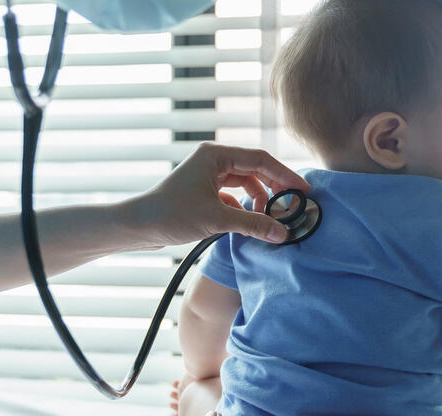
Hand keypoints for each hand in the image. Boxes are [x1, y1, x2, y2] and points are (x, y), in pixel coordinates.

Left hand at [130, 142, 310, 247]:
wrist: (137, 226)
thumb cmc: (171, 215)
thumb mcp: (217, 219)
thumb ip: (253, 224)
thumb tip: (282, 233)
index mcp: (216, 155)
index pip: (261, 160)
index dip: (285, 176)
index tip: (304, 191)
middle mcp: (213, 160)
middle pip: (255, 169)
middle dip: (274, 188)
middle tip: (292, 206)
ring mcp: (207, 175)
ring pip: (245, 183)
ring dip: (259, 200)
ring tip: (270, 218)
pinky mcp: (203, 191)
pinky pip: (232, 195)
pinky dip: (244, 207)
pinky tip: (249, 222)